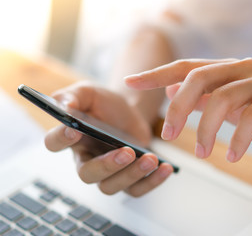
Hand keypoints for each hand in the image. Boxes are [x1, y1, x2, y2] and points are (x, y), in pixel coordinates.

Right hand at [44, 81, 172, 196]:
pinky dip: (152, 182)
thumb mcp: (89, 92)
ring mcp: (108, 172)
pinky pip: (136, 190)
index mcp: (72, 138)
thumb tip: (65, 106)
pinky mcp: (128, 177)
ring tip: (150, 159)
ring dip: (132, 175)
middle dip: (107, 165)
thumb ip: (73, 96)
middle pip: (88, 174)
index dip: (61, 139)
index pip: (55, 144)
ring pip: (111, 187)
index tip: (74, 130)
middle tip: (127, 151)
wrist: (130, 111)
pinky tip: (165, 168)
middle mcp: (86, 159)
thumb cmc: (105, 103)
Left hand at [125, 58, 251, 161]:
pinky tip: (232, 156)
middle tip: (171, 135)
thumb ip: (204, 94)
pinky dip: (239, 139)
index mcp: (228, 68)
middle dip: (179, 108)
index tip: (131, 82)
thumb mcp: (232, 102)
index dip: (157, 73)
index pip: (186, 66)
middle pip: (199, 78)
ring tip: (201, 152)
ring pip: (224, 98)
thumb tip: (173, 88)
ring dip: (207, 130)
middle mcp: (243, 67)